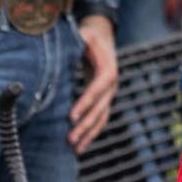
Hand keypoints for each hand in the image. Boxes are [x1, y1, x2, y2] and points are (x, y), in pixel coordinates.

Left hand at [68, 14, 117, 153]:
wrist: (102, 34)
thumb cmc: (90, 35)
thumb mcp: (85, 33)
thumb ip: (80, 39)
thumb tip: (72, 42)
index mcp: (107, 69)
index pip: (97, 89)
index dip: (85, 103)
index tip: (71, 117)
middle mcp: (112, 85)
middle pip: (100, 108)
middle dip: (85, 125)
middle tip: (69, 138)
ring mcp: (109, 94)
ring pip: (102, 118)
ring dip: (89, 133)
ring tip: (74, 148)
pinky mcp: (104, 99)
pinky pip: (100, 118)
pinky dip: (91, 132)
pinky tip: (80, 145)